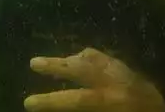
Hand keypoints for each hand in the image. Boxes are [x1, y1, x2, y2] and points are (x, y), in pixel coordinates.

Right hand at [25, 48, 164, 111]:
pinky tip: (83, 61)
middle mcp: (120, 82)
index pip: (75, 99)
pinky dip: (92, 59)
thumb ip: (87, 107)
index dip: (50, 100)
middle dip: (56, 65)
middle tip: (34, 62)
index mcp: (113, 100)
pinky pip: (109, 60)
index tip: (28, 101)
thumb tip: (67, 104)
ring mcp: (129, 74)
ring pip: (97, 58)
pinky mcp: (136, 73)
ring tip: (55, 62)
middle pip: (82, 67)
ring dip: (74, 59)